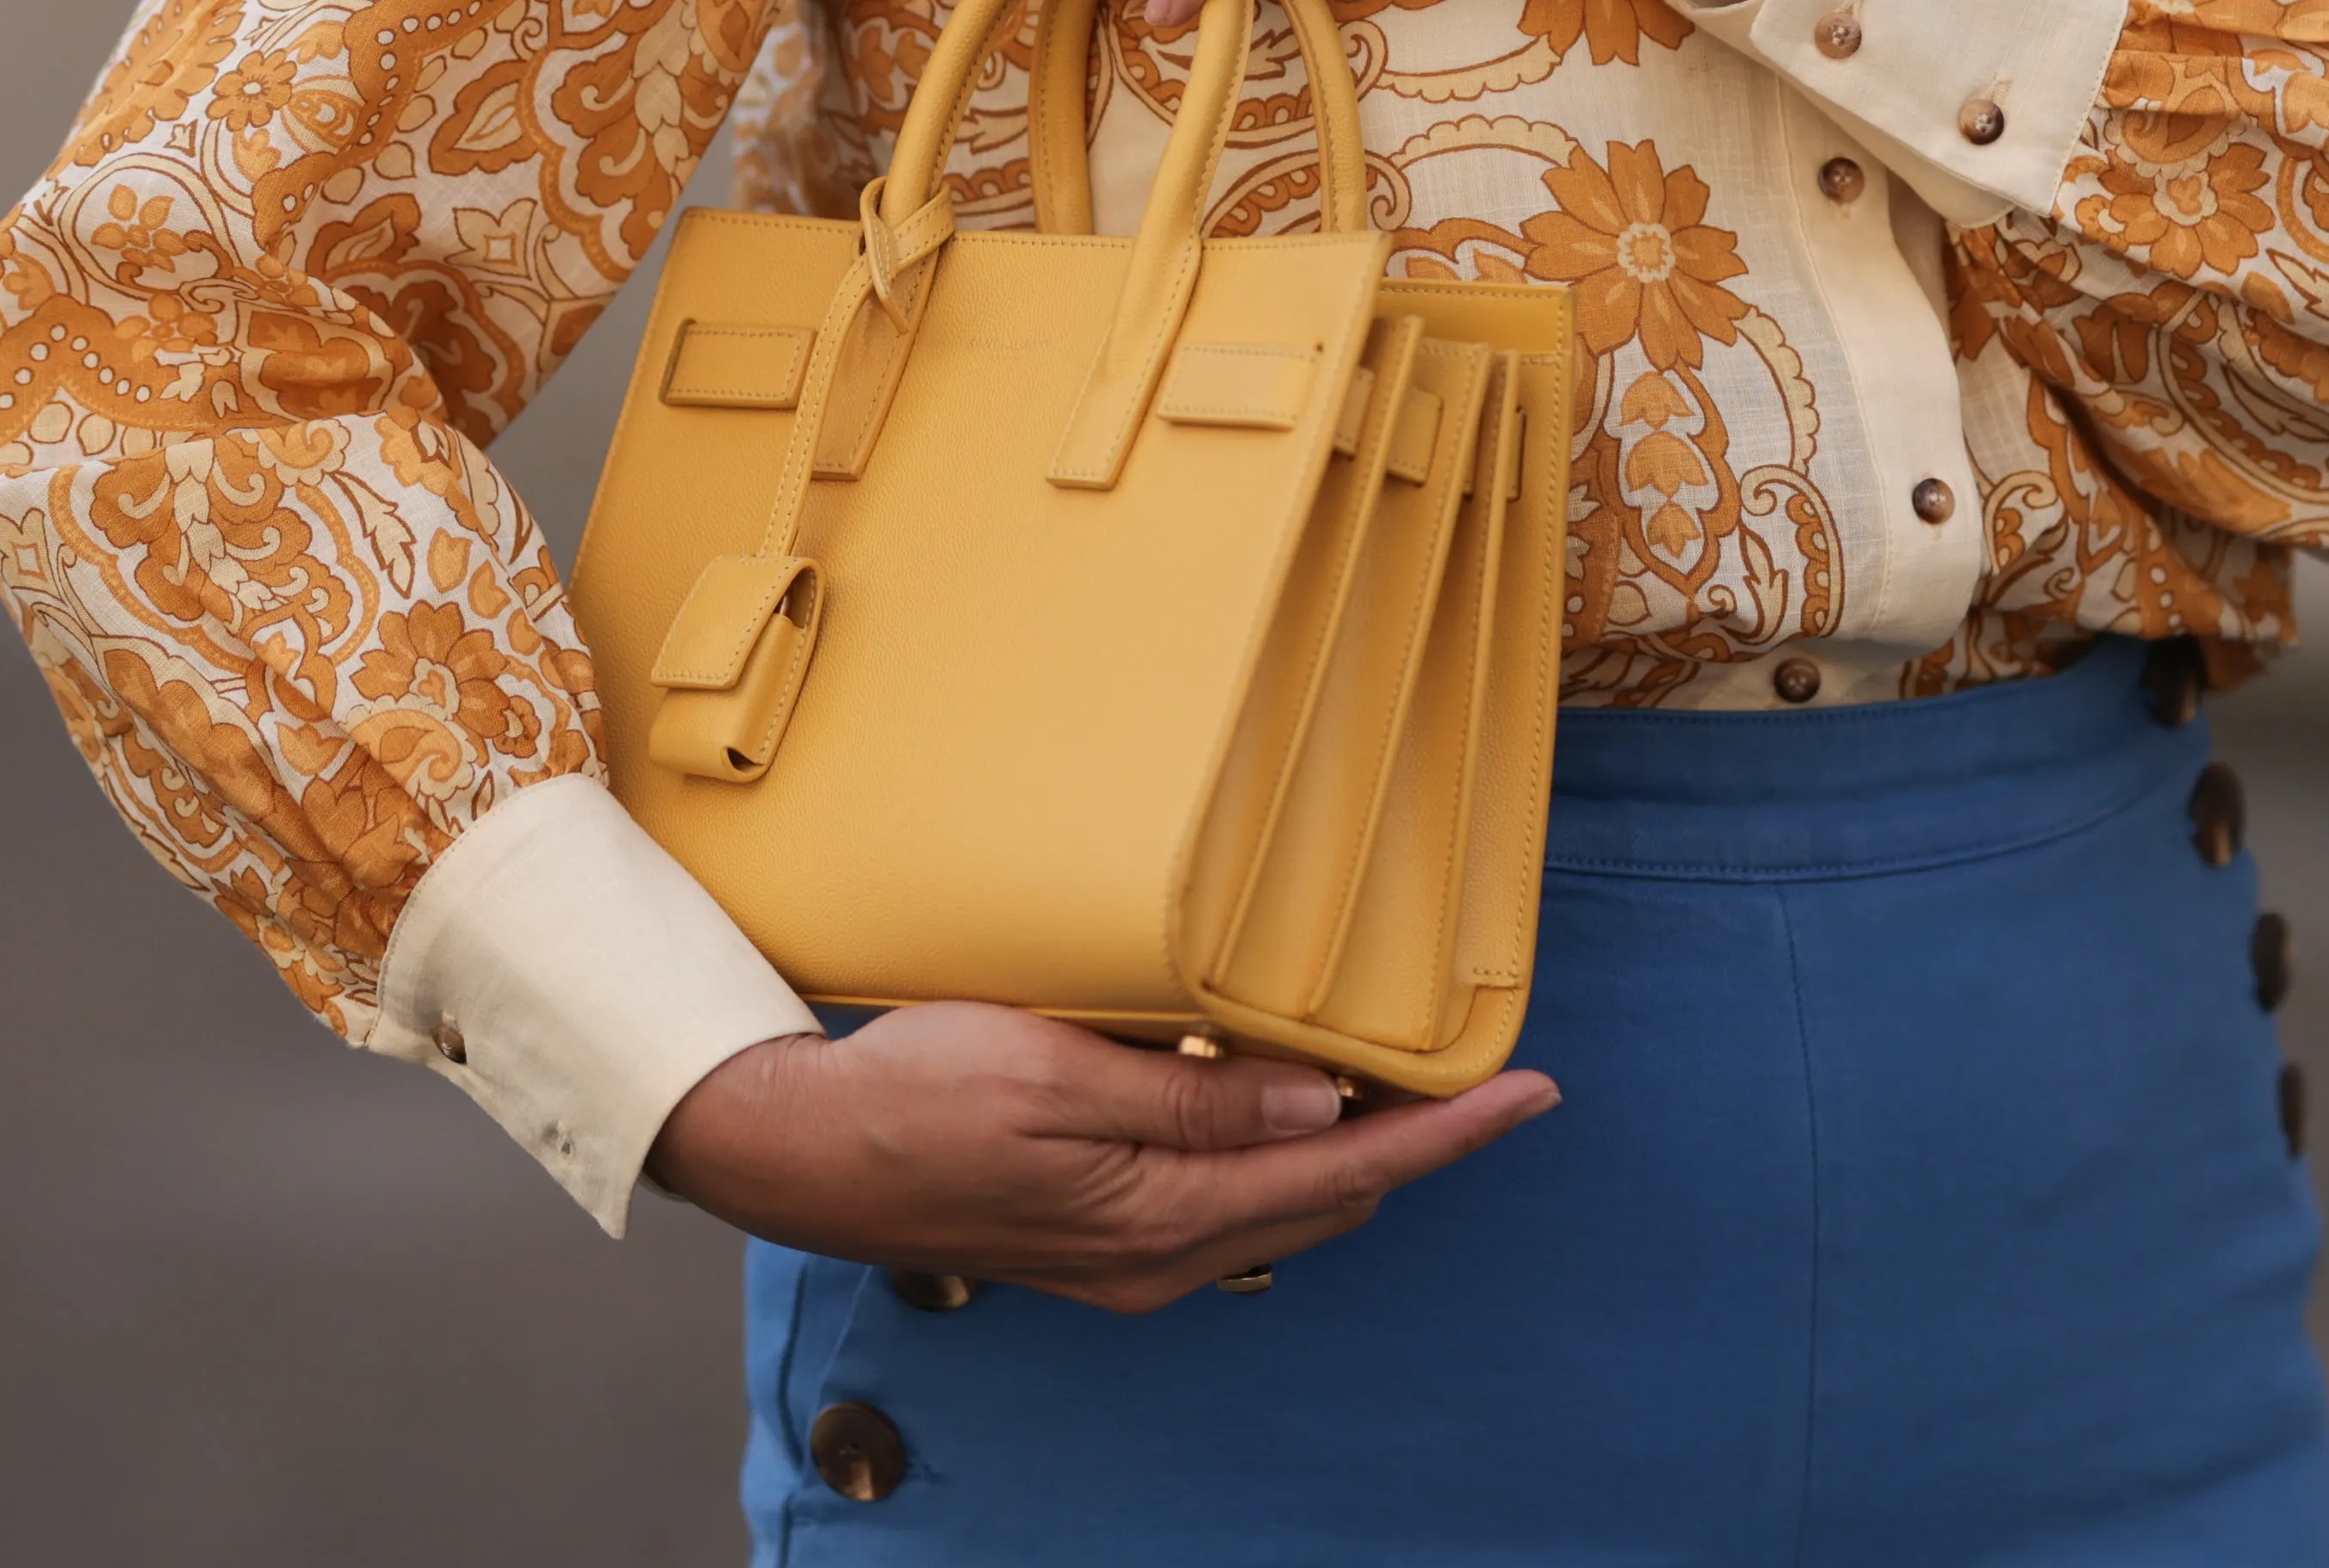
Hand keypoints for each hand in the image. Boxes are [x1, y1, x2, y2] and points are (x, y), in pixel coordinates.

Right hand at [643, 1005, 1560, 1310]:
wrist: (798, 1151)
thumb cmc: (914, 1096)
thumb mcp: (1056, 1073)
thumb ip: (1193, 1096)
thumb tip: (1317, 1105)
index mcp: (1161, 1218)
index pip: (1346, 1172)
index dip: (1449, 1130)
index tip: (1530, 1089)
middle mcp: (1161, 1257)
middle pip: (1331, 1197)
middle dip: (1419, 1138)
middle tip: (1488, 1069)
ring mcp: (1130, 1257)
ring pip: (1283, 1202)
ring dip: (1349, 1146)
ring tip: (1406, 1075)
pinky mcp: (1099, 1238)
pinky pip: (1225, 1200)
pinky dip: (1277, 1151)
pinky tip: (1281, 1097)